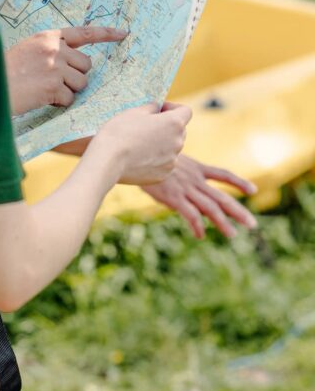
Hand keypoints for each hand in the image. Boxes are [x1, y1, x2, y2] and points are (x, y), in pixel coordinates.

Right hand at [4, 26, 126, 115]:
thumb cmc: (3, 72)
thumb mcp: (26, 51)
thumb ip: (49, 51)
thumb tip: (75, 65)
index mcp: (46, 36)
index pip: (83, 32)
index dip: (105, 33)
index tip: (123, 33)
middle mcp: (53, 48)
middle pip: (86, 64)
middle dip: (76, 76)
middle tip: (54, 82)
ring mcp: (54, 65)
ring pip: (81, 83)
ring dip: (67, 91)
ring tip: (43, 90)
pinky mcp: (53, 85)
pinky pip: (69, 98)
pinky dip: (58, 103)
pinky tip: (40, 98)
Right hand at [91, 101, 190, 185]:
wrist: (108, 161)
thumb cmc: (120, 132)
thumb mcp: (135, 111)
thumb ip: (152, 108)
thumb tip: (157, 109)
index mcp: (174, 124)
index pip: (185, 111)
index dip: (172, 108)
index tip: (158, 110)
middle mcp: (178, 143)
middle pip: (179, 130)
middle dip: (166, 126)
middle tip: (145, 126)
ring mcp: (172, 161)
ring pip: (171, 148)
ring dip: (161, 143)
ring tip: (138, 144)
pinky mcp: (163, 175)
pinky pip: (164, 163)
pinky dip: (155, 159)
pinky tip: (137, 158)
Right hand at [140, 153, 256, 238]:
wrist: (135, 154)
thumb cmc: (147, 155)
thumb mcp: (167, 157)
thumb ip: (178, 170)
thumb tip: (179, 184)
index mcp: (195, 168)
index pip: (223, 174)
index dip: (239, 182)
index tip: (253, 190)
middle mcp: (194, 179)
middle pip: (221, 197)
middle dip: (238, 211)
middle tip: (252, 224)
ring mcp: (185, 188)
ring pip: (210, 208)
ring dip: (223, 222)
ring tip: (233, 235)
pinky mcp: (174, 197)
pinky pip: (190, 214)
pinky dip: (197, 226)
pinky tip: (200, 236)